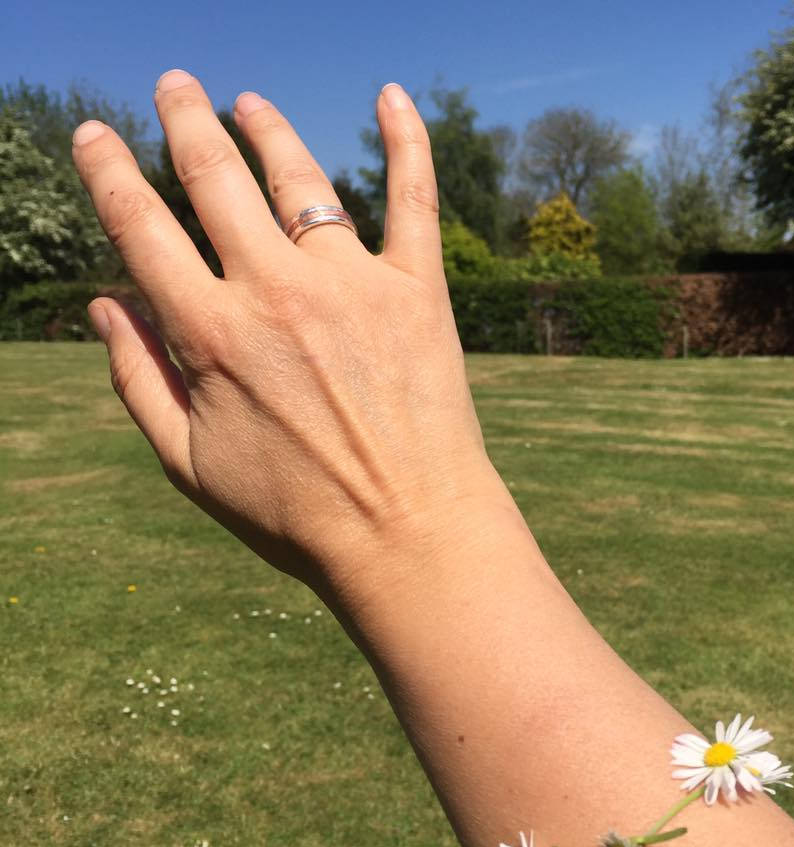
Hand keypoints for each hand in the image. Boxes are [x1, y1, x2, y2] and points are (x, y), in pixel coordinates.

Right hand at [73, 71, 504, 601]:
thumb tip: (106, 306)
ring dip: (266, 129)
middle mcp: (276, 292)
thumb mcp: (190, 466)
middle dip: (184, 121)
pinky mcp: (418, 290)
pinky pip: (414, 197)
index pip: (141, 227)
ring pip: (299, 177)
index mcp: (211, 334)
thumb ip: (138, 381)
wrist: (407, 534)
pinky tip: (393, 97)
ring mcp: (352, 284)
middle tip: (173, 87)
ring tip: (247, 102)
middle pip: (215, 178)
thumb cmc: (295, 514)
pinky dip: (407, 141)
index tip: (96, 137)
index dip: (109, 173)